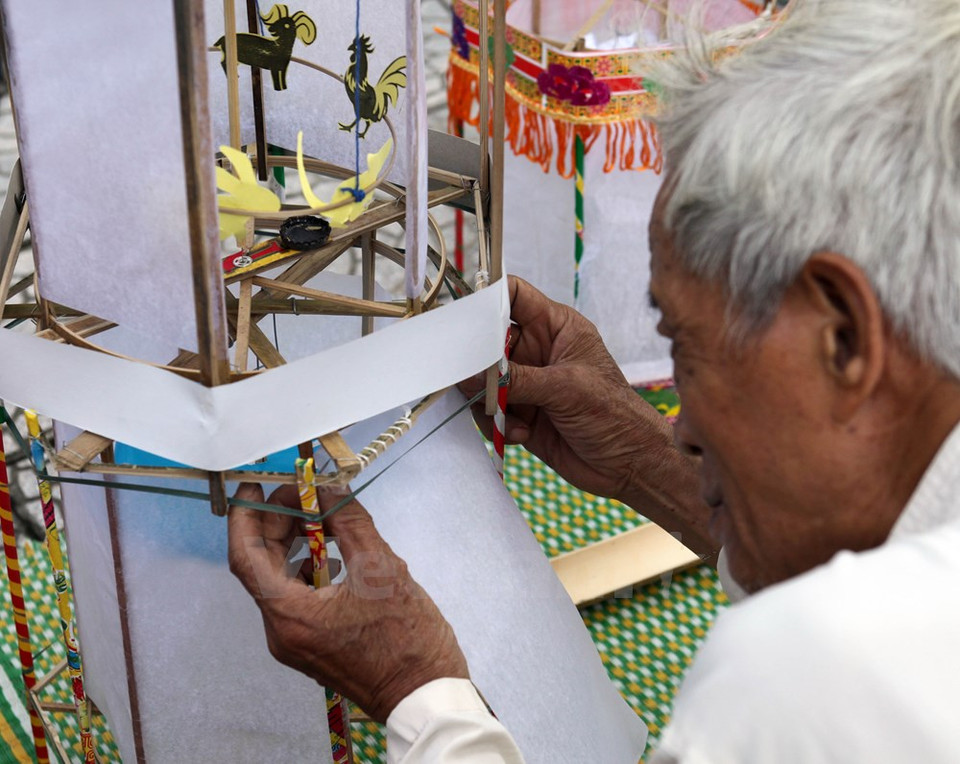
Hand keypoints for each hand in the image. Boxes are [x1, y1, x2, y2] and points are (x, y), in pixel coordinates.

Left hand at [228, 483, 469, 722]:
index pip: (245, 556)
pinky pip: (295, 598)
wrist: (423, 693)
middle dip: (277, 523)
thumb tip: (330, 488)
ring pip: (278, 581)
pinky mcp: (309, 646)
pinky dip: (306, 568)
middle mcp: (281, 632)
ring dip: (293, 544)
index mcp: (290, 615)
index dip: (245, 516)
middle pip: (261, 565)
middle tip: (304, 494)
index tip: (253, 485)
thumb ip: (349, 520)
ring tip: (322, 517)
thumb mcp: (381, 567)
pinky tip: (334, 553)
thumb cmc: (407, 636)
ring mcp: (294, 642)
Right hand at [462, 277, 715, 558]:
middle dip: (476, 360)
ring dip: (488, 400)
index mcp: (556, 327)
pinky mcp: (519, 413)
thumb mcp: (566, 389)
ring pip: (482, 379)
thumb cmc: (614, 415)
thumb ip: (517, 379)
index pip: (513, 295)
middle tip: (471, 377)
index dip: (487, 297)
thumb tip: (471, 375)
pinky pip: (488, 410)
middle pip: (487, 339)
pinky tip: (521, 434)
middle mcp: (537, 350)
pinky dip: (497, 424)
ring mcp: (526, 382)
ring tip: (506, 417)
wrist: (629, 465)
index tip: (462, 315)